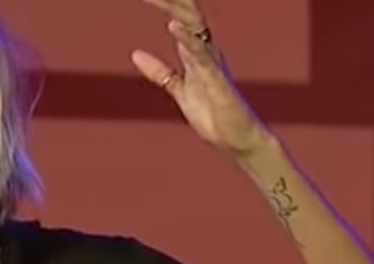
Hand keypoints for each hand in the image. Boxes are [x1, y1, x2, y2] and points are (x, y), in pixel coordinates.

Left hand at [130, 0, 273, 159]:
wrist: (238, 140)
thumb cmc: (215, 115)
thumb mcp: (180, 89)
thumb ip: (160, 72)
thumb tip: (135, 54)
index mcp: (196, 52)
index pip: (178, 17)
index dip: (164, 2)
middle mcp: (206, 52)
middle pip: (186, 16)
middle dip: (169, 2)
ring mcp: (212, 64)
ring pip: (194, 29)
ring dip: (179, 11)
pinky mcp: (217, 80)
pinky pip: (201, 56)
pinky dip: (188, 40)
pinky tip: (174, 26)